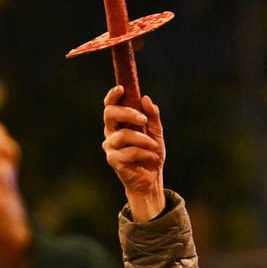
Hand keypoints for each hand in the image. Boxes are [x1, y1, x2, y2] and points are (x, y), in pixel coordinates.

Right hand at [101, 86, 166, 221]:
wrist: (152, 178)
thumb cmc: (151, 153)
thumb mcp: (156, 132)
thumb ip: (153, 116)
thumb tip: (146, 99)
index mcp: (119, 123)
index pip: (110, 106)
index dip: (113, 96)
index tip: (122, 88)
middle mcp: (111, 132)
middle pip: (110, 114)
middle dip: (128, 113)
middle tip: (143, 120)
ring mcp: (110, 146)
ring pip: (123, 135)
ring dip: (142, 139)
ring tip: (154, 146)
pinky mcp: (113, 160)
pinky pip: (129, 151)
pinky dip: (143, 153)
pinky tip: (150, 157)